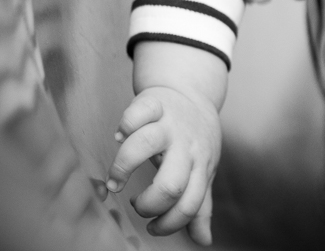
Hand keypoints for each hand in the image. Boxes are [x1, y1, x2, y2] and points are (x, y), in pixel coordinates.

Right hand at [107, 86, 221, 245]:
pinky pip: (137, 112)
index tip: (152, 226)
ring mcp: (170, 123)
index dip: (169, 223)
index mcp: (200, 166)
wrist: (193, 94)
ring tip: (116, 181)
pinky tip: (119, 136)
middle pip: (172, 184)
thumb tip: (204, 240)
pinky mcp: (154, 102)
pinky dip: (125, 125)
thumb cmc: (195, 140)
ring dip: (123, 167)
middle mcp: (186, 146)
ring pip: (146, 145)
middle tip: (136, 205)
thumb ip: (200, 205)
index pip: (190, 204)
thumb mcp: (203, 170)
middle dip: (149, 204)